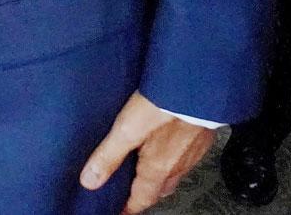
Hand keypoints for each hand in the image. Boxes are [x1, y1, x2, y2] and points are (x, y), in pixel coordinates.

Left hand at [79, 91, 214, 211]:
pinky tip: (166, 143)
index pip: (143, 199)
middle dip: (146, 192)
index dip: (129, 207)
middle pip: (160, 188)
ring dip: (159, 174)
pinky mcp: (201, 138)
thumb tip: (90, 180)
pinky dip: (173, 157)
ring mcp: (192, 153)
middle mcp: (177, 165)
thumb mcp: (127, 130)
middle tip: (131, 190)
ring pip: (174, 173)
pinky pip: (185, 157)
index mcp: (158, 168)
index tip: (120, 211)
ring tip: (145, 166)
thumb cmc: (165, 106)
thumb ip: (108, 156)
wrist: (198, 88)